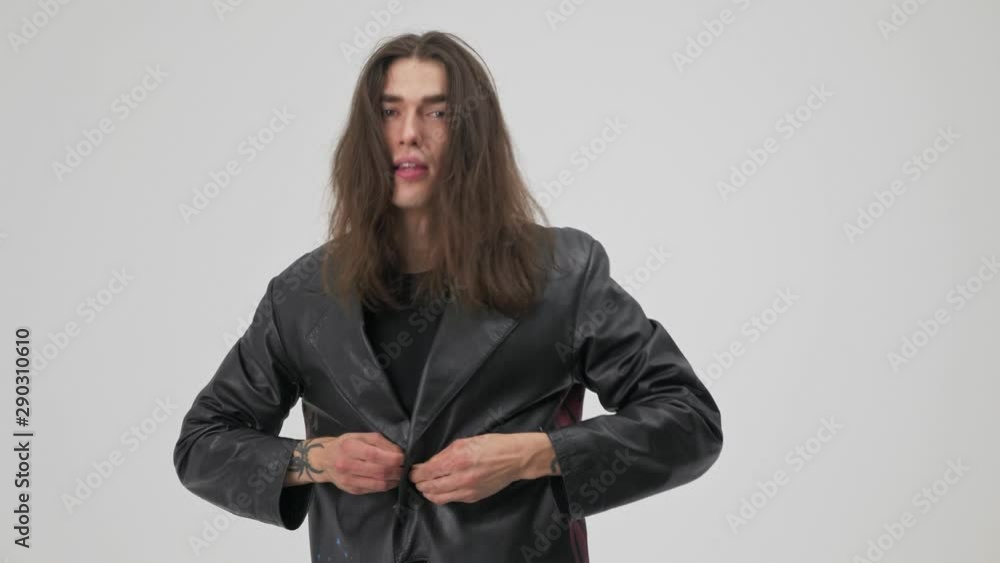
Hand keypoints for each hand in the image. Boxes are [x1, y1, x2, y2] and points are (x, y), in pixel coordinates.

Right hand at [286, 432, 403, 493]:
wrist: (323, 460)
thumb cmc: (344, 445)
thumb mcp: (360, 436)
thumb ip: (380, 442)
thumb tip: (398, 451)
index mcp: (349, 448)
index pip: (375, 455)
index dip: (393, 458)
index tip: (403, 457)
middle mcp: (346, 465)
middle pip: (379, 471)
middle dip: (397, 470)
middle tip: (405, 467)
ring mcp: (348, 480)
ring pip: (378, 483)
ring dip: (394, 480)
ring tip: (400, 474)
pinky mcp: (351, 490)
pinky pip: (374, 489)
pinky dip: (386, 485)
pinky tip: (391, 480)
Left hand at [409, 433, 538, 504]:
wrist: (515, 459)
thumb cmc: (492, 445)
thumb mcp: (466, 441)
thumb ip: (446, 453)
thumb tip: (430, 463)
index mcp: (457, 460)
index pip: (427, 472)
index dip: (415, 473)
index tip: (413, 470)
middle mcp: (460, 478)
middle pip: (429, 487)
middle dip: (419, 483)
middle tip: (417, 478)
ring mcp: (467, 490)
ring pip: (437, 498)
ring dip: (428, 492)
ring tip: (426, 486)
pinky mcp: (472, 498)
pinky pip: (451, 500)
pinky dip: (442, 495)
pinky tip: (442, 489)